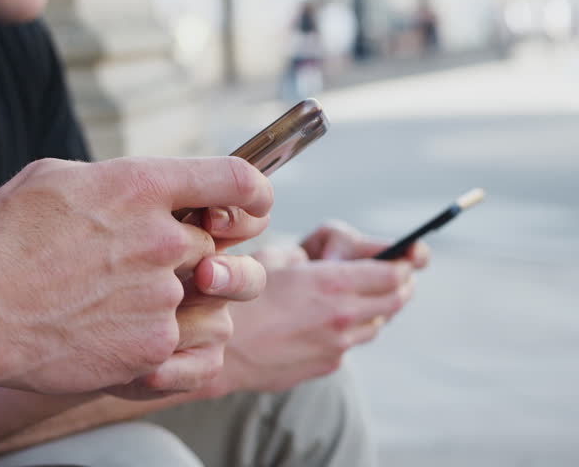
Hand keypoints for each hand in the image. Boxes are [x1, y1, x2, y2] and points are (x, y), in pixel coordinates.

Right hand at [0, 156, 271, 399]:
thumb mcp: (50, 179)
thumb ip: (109, 179)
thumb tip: (134, 186)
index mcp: (139, 186)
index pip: (236, 178)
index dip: (253, 193)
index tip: (247, 206)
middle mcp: (162, 238)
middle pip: (218, 246)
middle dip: (190, 257)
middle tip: (142, 267)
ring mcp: (162, 296)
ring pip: (207, 299)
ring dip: (179, 302)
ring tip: (126, 307)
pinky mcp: (154, 347)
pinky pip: (189, 346)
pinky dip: (160, 344)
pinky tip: (117, 338)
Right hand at [211, 221, 424, 395]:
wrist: (218, 349)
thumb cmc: (236, 297)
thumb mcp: (270, 259)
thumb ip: (306, 256)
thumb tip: (321, 258)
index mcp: (331, 282)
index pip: (393, 273)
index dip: (402, 263)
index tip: (402, 257)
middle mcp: (343, 315)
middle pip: (396, 300)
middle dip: (400, 285)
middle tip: (397, 276)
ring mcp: (338, 344)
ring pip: (376, 324)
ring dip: (375, 309)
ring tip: (358, 298)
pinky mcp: (327, 365)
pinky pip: (350, 344)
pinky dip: (348, 331)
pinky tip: (323, 323)